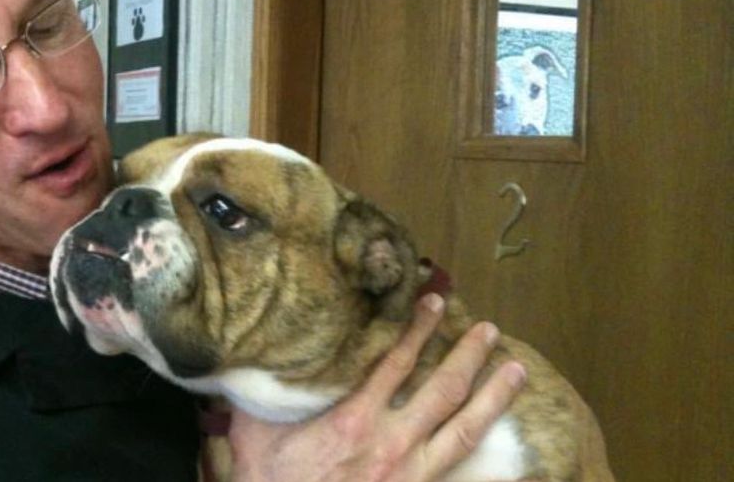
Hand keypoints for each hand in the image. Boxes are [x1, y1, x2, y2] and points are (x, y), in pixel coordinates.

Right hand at [227, 294, 525, 481]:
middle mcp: (392, 443)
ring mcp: (412, 474)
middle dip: (469, 355)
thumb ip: (256, 388)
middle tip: (489, 329)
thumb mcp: (252, 429)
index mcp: (354, 419)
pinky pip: (461, 473)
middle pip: (443, 390)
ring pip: (464, 430)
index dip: (418, 330)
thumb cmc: (268, 478)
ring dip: (494, 397)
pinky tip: (512, 451)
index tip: (434, 302)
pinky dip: (490, 462)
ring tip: (516, 371)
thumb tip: (249, 345)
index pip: (396, 362)